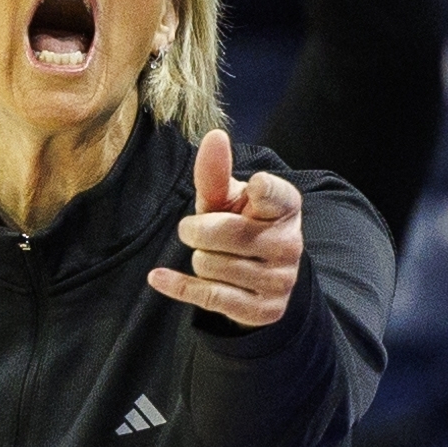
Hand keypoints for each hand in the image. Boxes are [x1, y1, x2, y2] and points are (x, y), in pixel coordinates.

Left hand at [148, 129, 303, 326]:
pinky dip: (177, 285)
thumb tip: (215, 136)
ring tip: (211, 256)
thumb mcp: (228, 199)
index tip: (255, 186)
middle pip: (224, 233)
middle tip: (195, 229)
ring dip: (199, 259)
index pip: (273, 194)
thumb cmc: (241, 224)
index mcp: (286, 206)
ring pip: (211, 265)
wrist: (263, 278)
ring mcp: (279, 280)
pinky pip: (208, 296)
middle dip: (196, 230)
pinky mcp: (263, 310)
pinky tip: (158, 277)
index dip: (262, 190)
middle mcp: (289, 243)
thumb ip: (215, 173)